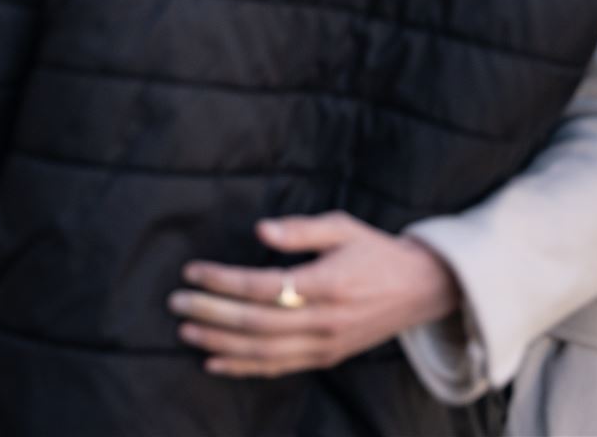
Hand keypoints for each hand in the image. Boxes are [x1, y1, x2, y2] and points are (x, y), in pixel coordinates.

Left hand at [171, 213, 459, 377]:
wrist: (421, 290)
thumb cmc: (376, 252)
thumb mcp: (343, 227)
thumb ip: (301, 230)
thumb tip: (260, 231)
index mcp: (327, 284)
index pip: (263, 287)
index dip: (223, 281)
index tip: (193, 271)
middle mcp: (325, 320)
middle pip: (256, 323)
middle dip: (211, 313)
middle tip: (176, 302)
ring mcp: (326, 345)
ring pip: (263, 351)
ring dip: (220, 342)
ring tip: (185, 330)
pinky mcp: (327, 358)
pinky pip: (279, 368)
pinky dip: (243, 368)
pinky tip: (214, 361)